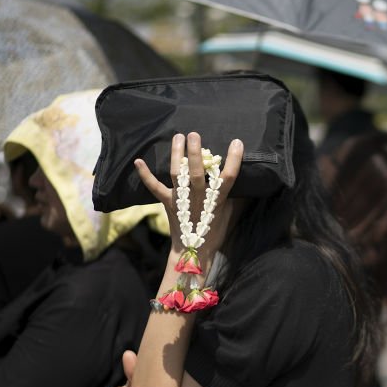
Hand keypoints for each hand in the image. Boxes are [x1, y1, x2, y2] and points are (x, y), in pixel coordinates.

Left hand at [134, 132, 243, 259]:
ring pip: (178, 174)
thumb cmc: (214, 233)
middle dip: (195, 153)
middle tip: (194, 134)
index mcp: (216, 200)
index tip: (236, 142)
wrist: (193, 251)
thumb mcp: (230, 216)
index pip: (228, 177)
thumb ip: (237, 198)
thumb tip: (248, 183)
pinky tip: (138, 161)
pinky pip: (155, 188)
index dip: (233, 160)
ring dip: (177, 154)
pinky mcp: (168, 203)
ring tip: (178, 137)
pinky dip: (145, 175)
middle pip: (197, 172)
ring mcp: (181, 200)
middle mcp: (198, 198)